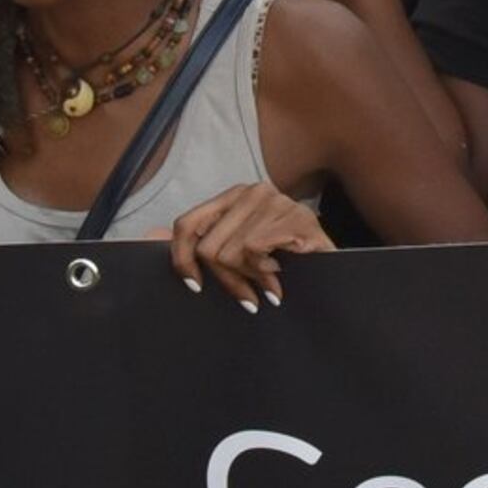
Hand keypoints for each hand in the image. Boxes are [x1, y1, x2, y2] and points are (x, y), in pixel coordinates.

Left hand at [167, 182, 333, 305]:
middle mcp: (252, 191)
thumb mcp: (237, 250)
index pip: (187, 224)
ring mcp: (276, 202)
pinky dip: (264, 271)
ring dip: (250, 278)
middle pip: (208, 248)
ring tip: (269, 283)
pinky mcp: (297, 218)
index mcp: (232, 196)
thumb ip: (201, 243)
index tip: (195, 286)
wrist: (336, 270)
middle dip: (226, 279)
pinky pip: (256, 250)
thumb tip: (150, 236)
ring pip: (232, 253)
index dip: (181, 258)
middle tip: (248, 295)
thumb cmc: (284, 260)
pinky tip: (279, 275)